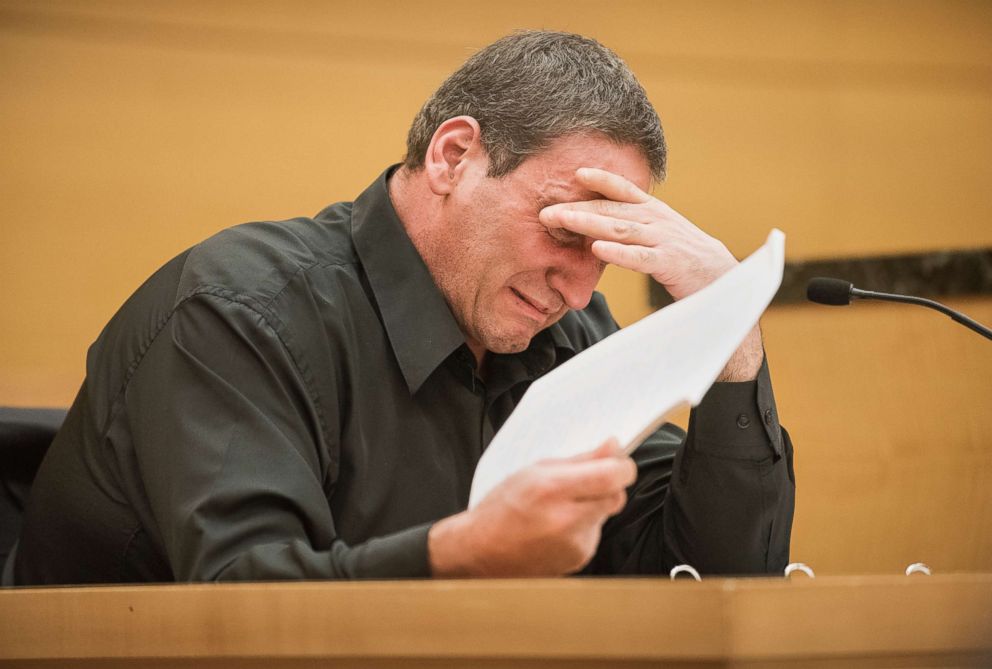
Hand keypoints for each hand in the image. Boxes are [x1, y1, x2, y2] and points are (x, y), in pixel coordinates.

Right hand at [428, 439, 636, 576]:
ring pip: (605, 514)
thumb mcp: (535, 471)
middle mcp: (566, 520)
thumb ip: (580, 460)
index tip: (615, 461)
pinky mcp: (579, 560)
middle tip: (583, 482)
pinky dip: (583, 525)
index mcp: (552, 490)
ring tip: (558, 509)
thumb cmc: (503, 506)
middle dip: (608, 485)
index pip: (612, 476)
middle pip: (616, 495)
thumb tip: (614, 447)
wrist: (481, 552)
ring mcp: (575, 545)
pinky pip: (594, 532)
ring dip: (592, 505)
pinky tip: (557, 527)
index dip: (621, 466)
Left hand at [539, 167, 737, 301]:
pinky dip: (618, 253)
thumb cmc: (685, 259)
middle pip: (612, 210)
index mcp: (654, 212)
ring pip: (620, 229)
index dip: (601, 179)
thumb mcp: (660, 236)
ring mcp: (664, 240)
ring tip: (562, 221)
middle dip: (577, 208)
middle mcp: (657, 220)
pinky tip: (597, 250)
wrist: (723, 280)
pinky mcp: (670, 264)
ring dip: (588, 223)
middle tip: (546, 210)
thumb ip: (634, 229)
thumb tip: (598, 230)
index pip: (624, 190)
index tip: (575, 173)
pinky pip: (640, 257)